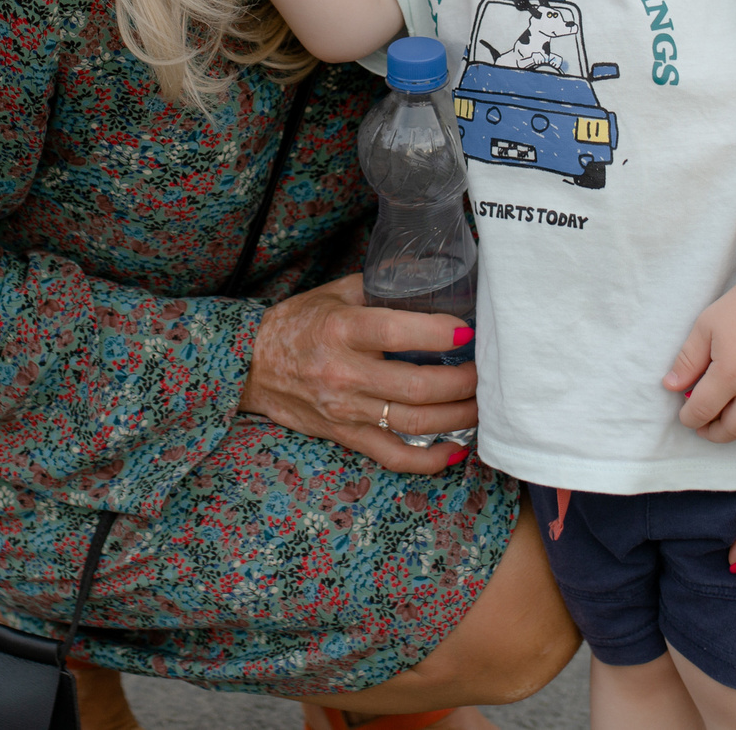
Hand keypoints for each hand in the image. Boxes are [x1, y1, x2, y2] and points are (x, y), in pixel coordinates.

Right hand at [240, 274, 477, 474]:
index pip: (397, 332)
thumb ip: (380, 286)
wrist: (251, 366)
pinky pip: (395, 457)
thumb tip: (433, 277)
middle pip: (418, 386)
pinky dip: (431, 459)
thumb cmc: (298, 323)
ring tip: (481, 403)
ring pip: (415, 424)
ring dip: (459, 416)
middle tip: (484, 371)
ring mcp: (346, 411)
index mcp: (341, 330)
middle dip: (463, 381)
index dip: (440, 332)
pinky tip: (456, 449)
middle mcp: (345, 374)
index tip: (469, 330)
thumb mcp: (334, 293)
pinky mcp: (346, 436)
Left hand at [665, 278, 735, 440]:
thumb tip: (670, 387)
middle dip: (712, 432)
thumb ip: (687, 361)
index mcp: (729, 374)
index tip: (685, 416)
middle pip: (731, 429)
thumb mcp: (704, 328)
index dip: (689, 418)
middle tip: (704, 425)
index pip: (702, 411)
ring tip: (728, 422)